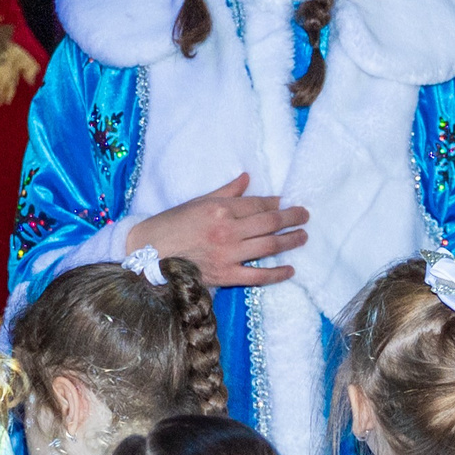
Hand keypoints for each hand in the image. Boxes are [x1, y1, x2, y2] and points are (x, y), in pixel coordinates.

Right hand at [127, 173, 308, 287]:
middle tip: (305, 215)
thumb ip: (225, 192)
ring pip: (269, 246)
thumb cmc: (170, 225)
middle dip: (292, 218)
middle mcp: (227, 230)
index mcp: (220, 209)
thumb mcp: (197, 202)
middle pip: (269, 223)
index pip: (257, 204)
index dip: (275, 203)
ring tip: (303, 237)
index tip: (286, 203)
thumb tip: (247, 178)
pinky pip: (258, 276)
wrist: (148, 254)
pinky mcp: (225, 275)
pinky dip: (277, 274)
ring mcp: (228, 254)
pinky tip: (290, 269)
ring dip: (290, 241)